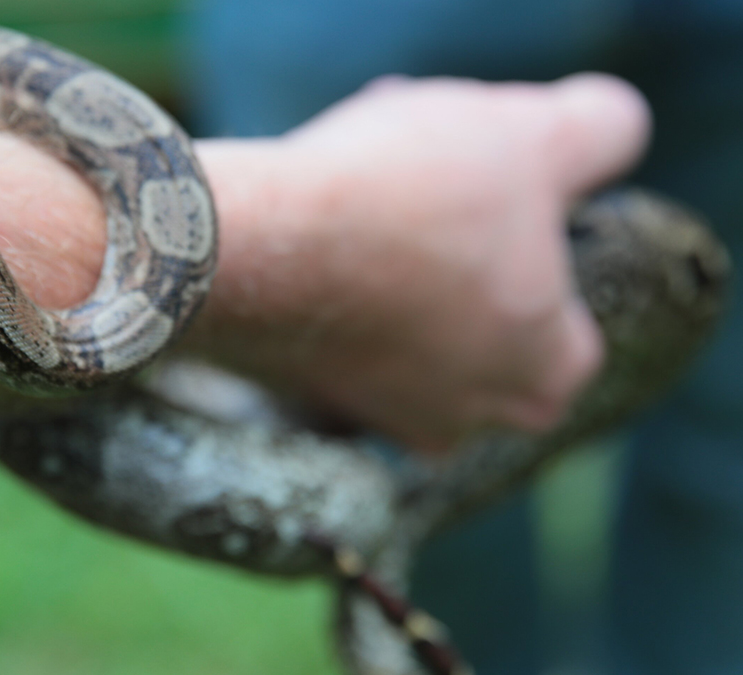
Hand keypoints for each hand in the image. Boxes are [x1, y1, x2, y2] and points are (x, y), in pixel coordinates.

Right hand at [189, 73, 650, 451]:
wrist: (260, 244)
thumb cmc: (413, 200)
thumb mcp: (540, 137)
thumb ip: (603, 132)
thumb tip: (607, 136)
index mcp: (547, 375)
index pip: (567, 311)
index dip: (534, 236)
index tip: (487, 194)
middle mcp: (468, 418)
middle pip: (484, 326)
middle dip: (462, 271)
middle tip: (425, 203)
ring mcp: (378, 416)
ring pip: (408, 336)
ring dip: (396, 285)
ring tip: (363, 210)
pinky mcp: (304, 396)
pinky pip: (341, 342)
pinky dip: (337, 300)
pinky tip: (315, 242)